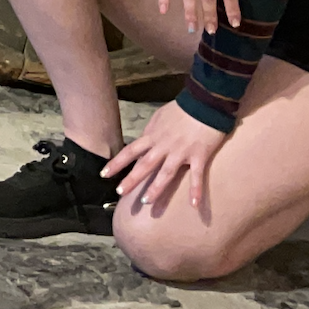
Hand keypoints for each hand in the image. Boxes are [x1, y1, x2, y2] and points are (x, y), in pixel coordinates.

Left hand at [106, 100, 227, 214]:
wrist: (204, 103)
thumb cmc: (181, 109)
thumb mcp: (159, 117)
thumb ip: (151, 131)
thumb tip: (144, 141)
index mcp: (152, 136)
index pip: (130, 151)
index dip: (117, 163)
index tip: (104, 174)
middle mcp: (163, 146)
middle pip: (144, 165)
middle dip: (131, 179)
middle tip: (120, 193)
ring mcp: (180, 152)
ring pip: (166, 173)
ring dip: (157, 189)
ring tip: (147, 202)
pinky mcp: (199, 156)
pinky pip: (197, 176)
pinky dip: (196, 191)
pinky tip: (194, 205)